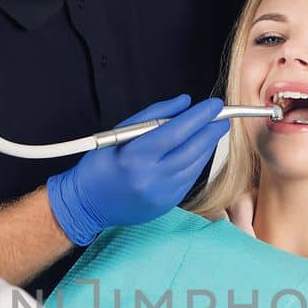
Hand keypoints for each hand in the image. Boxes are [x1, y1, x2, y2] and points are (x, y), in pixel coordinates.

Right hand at [46, 94, 230, 247]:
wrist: (86, 205)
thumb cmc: (98, 166)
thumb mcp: (117, 134)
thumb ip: (152, 115)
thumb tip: (184, 103)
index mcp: (134, 158)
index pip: (176, 132)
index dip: (199, 116)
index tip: (214, 104)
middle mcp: (150, 179)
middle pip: (192, 150)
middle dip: (210, 130)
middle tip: (221, 116)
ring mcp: (161, 195)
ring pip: (194, 165)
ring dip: (206, 146)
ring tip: (211, 130)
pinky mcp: (166, 204)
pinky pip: (189, 179)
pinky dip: (196, 162)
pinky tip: (197, 150)